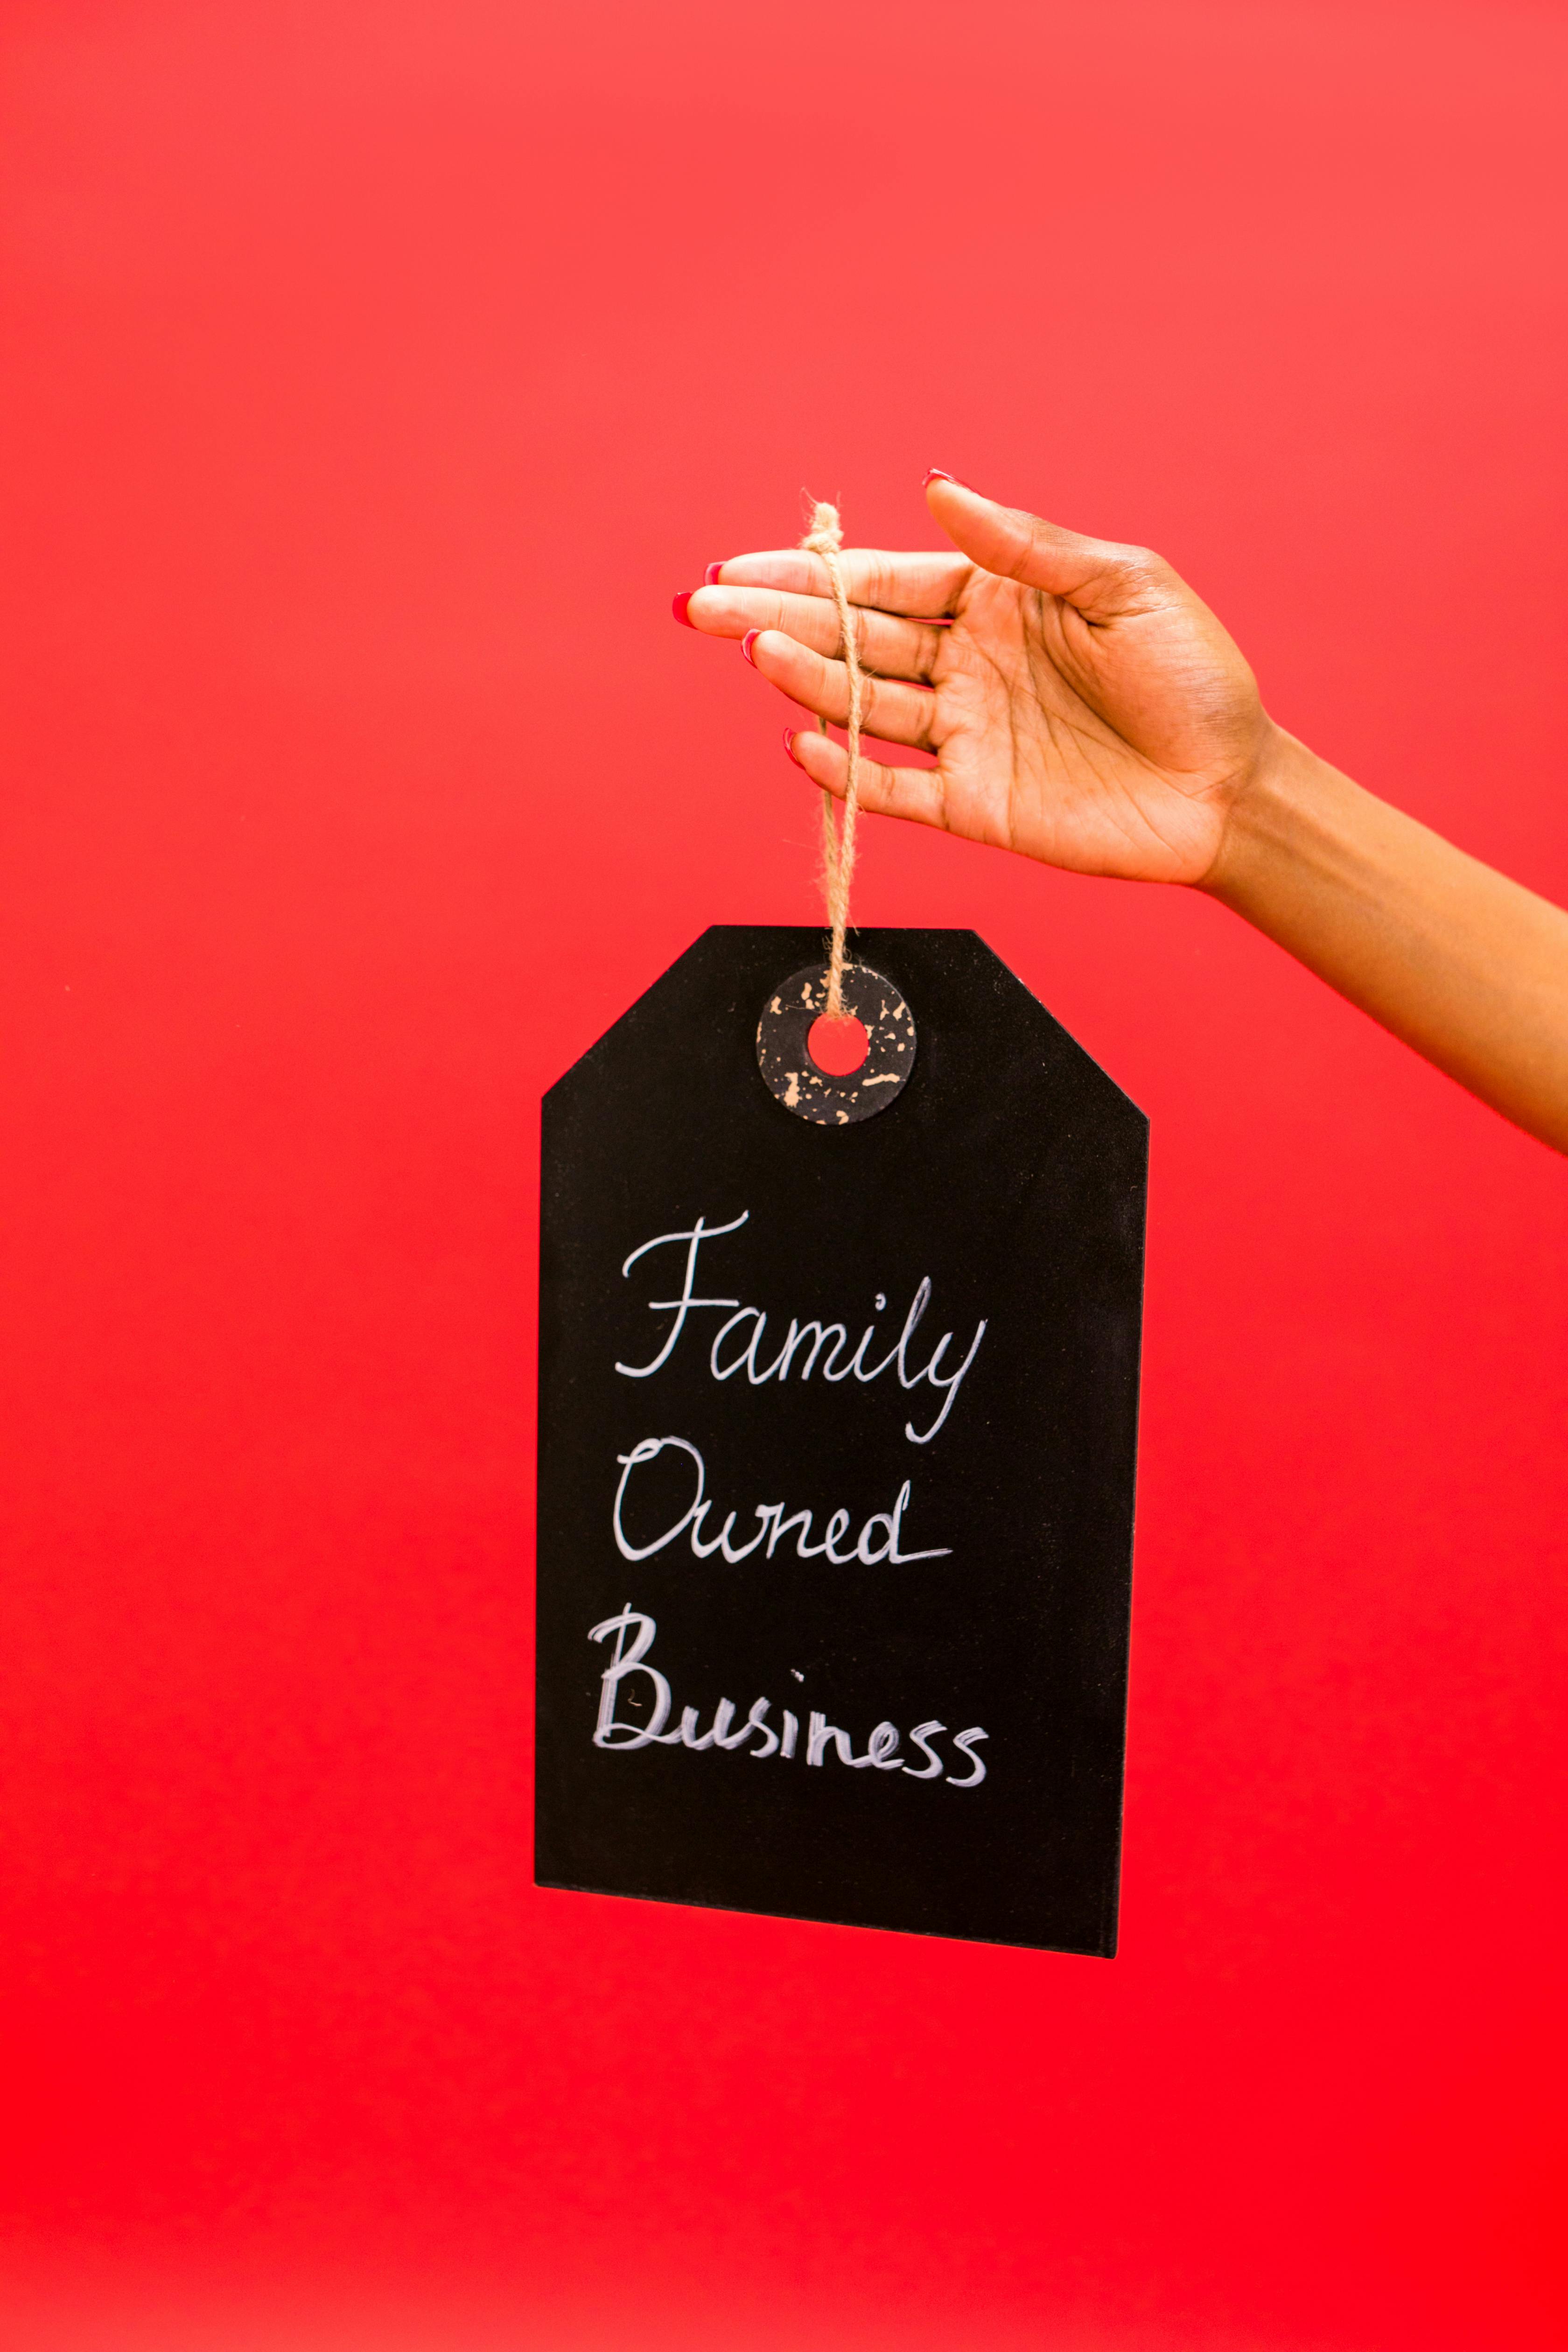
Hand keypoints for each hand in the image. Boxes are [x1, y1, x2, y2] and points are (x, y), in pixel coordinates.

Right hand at [678, 475, 1279, 887]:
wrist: (1231, 786)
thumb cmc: (1193, 678)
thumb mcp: (1124, 585)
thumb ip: (1026, 545)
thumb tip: (942, 491)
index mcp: (994, 603)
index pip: (882, 581)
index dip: (811, 574)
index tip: (740, 566)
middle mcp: (964, 666)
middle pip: (852, 639)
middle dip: (776, 619)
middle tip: (703, 608)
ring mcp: (963, 737)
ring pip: (861, 706)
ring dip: (806, 681)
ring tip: (758, 655)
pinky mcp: (972, 804)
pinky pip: (893, 790)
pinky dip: (845, 774)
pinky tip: (803, 745)